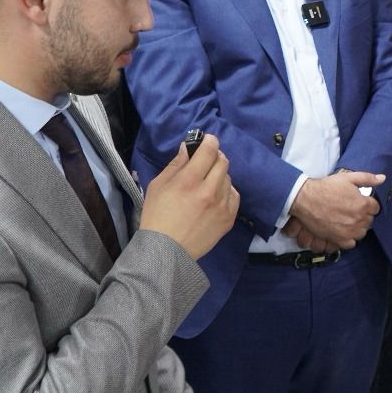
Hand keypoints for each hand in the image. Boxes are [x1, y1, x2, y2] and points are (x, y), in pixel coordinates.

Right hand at [140, 134, 238, 258]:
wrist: (166, 252)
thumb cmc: (157, 216)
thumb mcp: (158, 186)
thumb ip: (175, 165)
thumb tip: (188, 148)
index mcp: (189, 181)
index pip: (208, 151)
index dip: (210, 141)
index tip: (208, 140)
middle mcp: (209, 191)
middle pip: (222, 162)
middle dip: (215, 157)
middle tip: (206, 161)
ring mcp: (221, 206)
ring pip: (228, 178)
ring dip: (219, 175)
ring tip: (207, 183)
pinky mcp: (228, 219)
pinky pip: (234, 195)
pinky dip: (226, 191)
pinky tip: (215, 196)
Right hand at [287, 171, 383, 248]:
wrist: (306, 199)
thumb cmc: (326, 188)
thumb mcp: (348, 178)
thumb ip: (367, 178)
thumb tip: (382, 178)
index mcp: (363, 205)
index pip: (376, 208)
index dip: (368, 204)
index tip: (361, 202)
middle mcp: (359, 220)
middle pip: (369, 221)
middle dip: (364, 215)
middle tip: (352, 210)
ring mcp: (350, 231)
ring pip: (362, 232)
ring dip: (358, 227)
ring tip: (348, 220)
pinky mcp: (339, 239)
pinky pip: (351, 243)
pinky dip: (349, 238)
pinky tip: (343, 230)